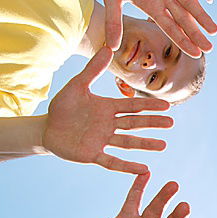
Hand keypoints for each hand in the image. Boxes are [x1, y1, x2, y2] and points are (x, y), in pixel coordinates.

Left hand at [44, 48, 172, 174]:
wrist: (46, 129)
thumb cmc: (62, 107)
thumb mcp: (77, 85)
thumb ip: (93, 69)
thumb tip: (108, 48)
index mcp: (108, 108)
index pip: (132, 106)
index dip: (148, 106)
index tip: (166, 105)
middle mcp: (109, 124)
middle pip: (135, 123)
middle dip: (152, 123)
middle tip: (171, 123)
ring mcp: (103, 140)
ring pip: (128, 142)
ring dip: (145, 144)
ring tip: (163, 145)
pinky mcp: (93, 155)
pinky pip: (112, 162)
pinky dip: (127, 166)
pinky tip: (143, 169)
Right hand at [102, 0, 216, 56]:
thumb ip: (114, 20)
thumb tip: (112, 47)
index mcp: (151, 5)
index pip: (169, 27)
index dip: (182, 40)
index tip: (195, 54)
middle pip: (183, 18)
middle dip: (195, 33)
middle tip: (209, 48)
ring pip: (189, 1)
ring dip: (201, 15)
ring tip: (214, 30)